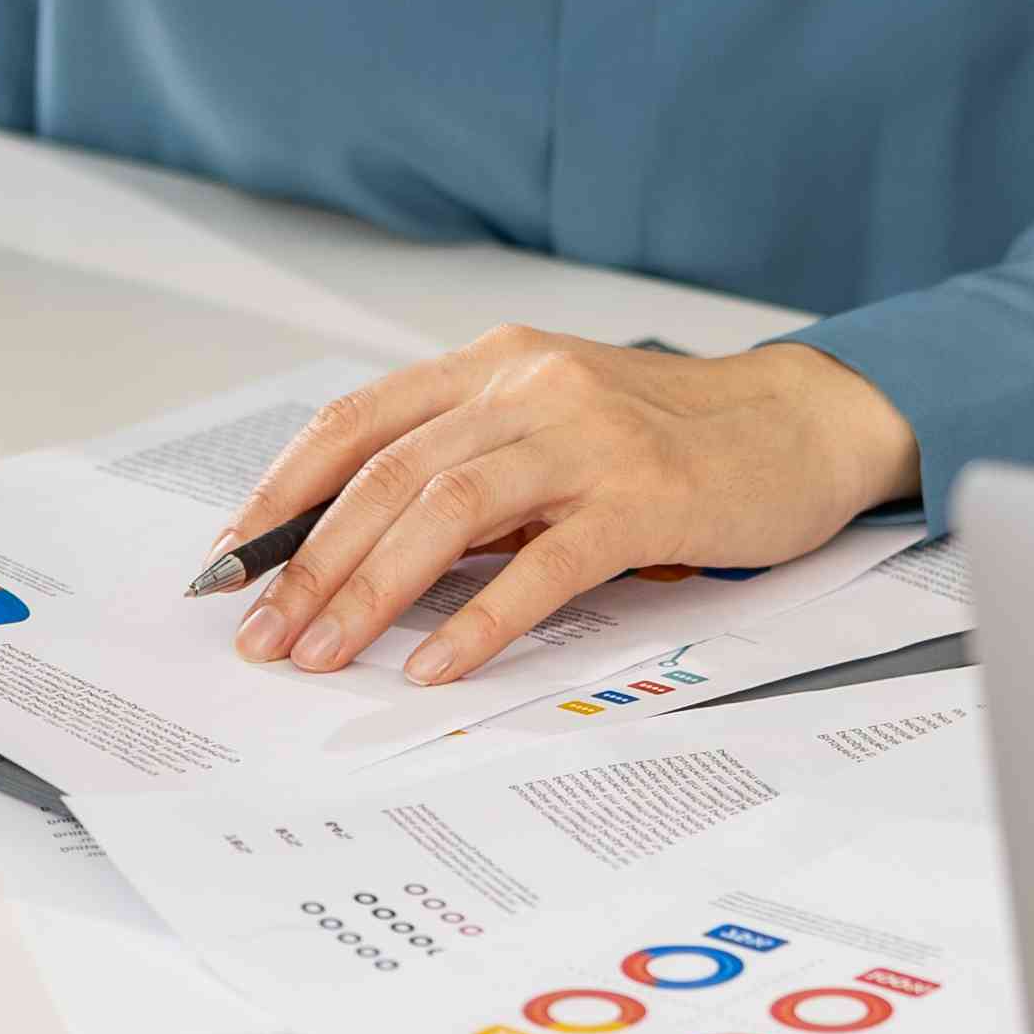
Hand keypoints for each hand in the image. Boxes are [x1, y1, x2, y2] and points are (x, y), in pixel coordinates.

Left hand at [223, 325, 918, 686]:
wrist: (803, 422)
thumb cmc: (674, 439)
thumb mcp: (555, 430)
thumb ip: (472, 472)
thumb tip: (365, 558)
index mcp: (496, 366)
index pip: (356, 424)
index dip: (280, 495)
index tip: (229, 566)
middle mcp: (530, 386)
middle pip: (387, 474)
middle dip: (308, 564)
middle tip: (262, 637)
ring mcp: (588, 437)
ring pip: (445, 508)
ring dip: (370, 591)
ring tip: (325, 658)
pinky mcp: (645, 497)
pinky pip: (543, 562)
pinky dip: (480, 619)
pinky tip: (438, 666)